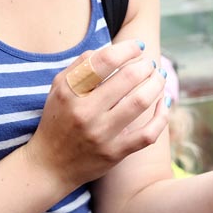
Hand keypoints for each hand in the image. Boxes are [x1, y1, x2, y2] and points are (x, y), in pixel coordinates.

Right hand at [23, 40, 168, 188]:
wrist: (49, 166)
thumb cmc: (58, 120)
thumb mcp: (58, 88)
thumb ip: (80, 65)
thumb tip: (109, 48)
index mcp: (70, 92)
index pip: (105, 60)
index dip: (128, 48)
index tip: (138, 46)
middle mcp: (85, 112)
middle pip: (128, 78)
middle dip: (146, 65)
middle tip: (150, 63)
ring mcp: (101, 134)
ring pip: (141, 101)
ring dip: (156, 83)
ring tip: (159, 76)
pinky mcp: (115, 153)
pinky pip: (148, 134)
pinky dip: (162, 115)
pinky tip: (163, 102)